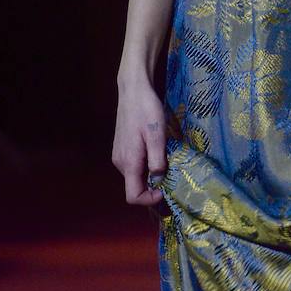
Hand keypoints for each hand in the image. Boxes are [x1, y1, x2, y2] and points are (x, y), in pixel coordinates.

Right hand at [112, 79, 171, 205]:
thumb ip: (157, 160)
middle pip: (135, 186)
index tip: (165, 189)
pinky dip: (145, 164)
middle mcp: (120, 162)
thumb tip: (159, 180)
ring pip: (135, 175)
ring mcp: (119, 155)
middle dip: (153, 185)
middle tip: (171, 172)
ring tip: (165, 158)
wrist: (133, 90)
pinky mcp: (121, 148)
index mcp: (129, 162)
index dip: (149, 199)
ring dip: (150, 173)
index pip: (133, 196)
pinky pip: (134, 165)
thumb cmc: (146, 110)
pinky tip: (156, 150)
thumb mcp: (157, 135)